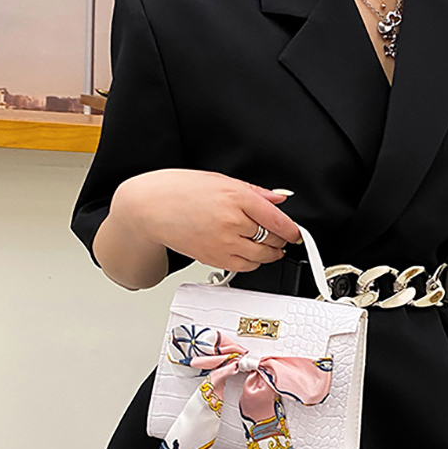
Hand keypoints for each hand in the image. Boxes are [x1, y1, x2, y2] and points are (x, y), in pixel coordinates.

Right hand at [111, 169, 301, 271]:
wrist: (150, 208)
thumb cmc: (180, 190)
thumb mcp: (221, 180)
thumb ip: (254, 191)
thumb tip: (278, 199)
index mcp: (237, 197)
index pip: (277, 219)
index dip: (293, 230)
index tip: (297, 234)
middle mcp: (233, 221)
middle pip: (272, 239)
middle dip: (280, 240)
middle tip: (281, 238)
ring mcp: (223, 242)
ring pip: (261, 256)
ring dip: (270, 254)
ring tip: (269, 248)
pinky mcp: (214, 258)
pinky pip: (244, 267)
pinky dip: (253, 263)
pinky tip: (251, 255)